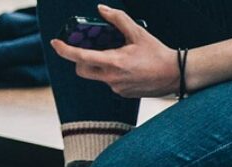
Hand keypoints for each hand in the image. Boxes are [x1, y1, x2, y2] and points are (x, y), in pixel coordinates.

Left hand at [50, 5, 178, 97]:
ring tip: (116, 55)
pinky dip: (111, 72)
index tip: (55, 43)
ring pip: (96, 76)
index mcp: (113, 62)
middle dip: (80, 59)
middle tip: (87, 48)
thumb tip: (101, 9)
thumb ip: (118, 19)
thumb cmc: (157, 53)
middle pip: (82, 70)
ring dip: (98, 65)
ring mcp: (115, 88)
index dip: (64, 50)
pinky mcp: (122, 93)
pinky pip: (108, 82)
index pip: (80, 57)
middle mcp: (111, 78)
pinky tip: (127, 66)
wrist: (176, 75)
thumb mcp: (138, 32)